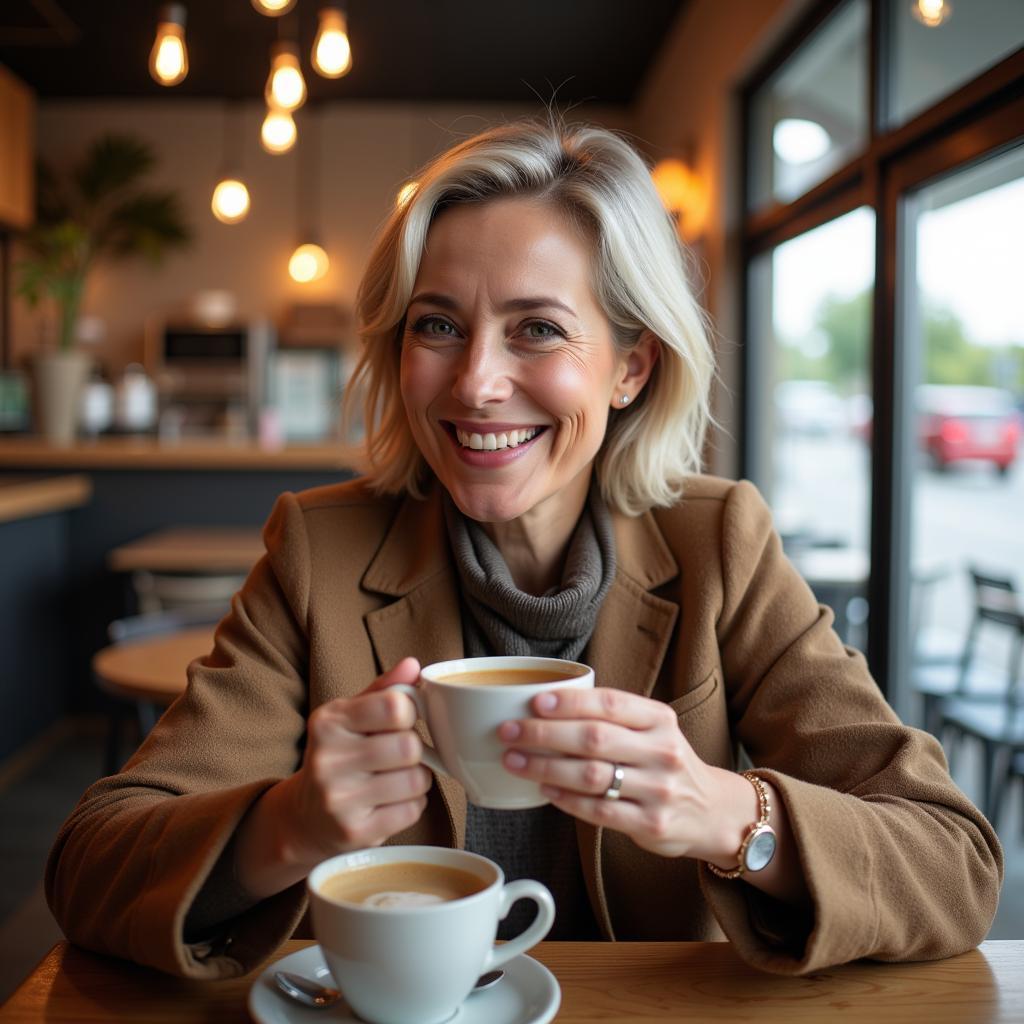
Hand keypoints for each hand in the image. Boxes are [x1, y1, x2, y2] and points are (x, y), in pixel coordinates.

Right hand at [275, 656, 432, 866]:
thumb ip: (384, 689)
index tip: (399, 721)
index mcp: (329, 722)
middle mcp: (328, 759)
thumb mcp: (352, 716)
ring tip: (395, 778)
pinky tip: (390, 801)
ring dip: (416, 779)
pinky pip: (412, 810)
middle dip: (413, 750)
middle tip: (397, 755)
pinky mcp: (354, 833)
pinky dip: (411, 805)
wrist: (304, 818)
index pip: (395, 706)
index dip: (409, 713)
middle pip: (409, 746)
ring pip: (416, 779)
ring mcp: (339, 800)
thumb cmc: (339, 756)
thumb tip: (413, 665)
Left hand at [497, 687, 755, 861]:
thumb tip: (546, 705)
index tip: (535, 702)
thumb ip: (613, 717)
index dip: (570, 702)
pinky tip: (543, 790)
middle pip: (594, 738)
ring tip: (515, 761)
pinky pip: (599, 810)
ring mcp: (658, 789)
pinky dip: (566, 799)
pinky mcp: (651, 823)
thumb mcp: (653, 729)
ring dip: (546, 767)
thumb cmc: (664, 762)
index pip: (610, 703)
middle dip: (544, 734)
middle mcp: (662, 751)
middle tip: (509, 732)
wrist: (712, 811)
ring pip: (592, 775)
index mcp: (660, 719)